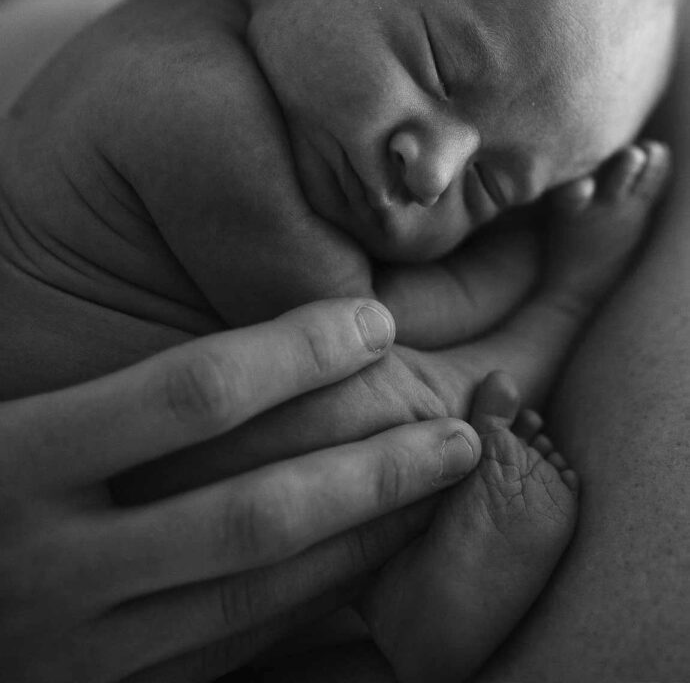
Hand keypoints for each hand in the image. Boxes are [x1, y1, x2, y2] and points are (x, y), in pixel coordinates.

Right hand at [0, 298, 480, 682]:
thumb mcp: (7, 416)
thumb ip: (111, 389)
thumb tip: (250, 347)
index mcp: (22, 462)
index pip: (194, 394)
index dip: (299, 352)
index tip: (376, 321)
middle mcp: (55, 564)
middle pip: (252, 512)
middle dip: (373, 472)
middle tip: (461, 436)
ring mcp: (80, 648)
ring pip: (257, 594)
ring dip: (363, 544)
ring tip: (437, 499)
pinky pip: (233, 650)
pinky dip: (312, 604)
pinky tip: (368, 564)